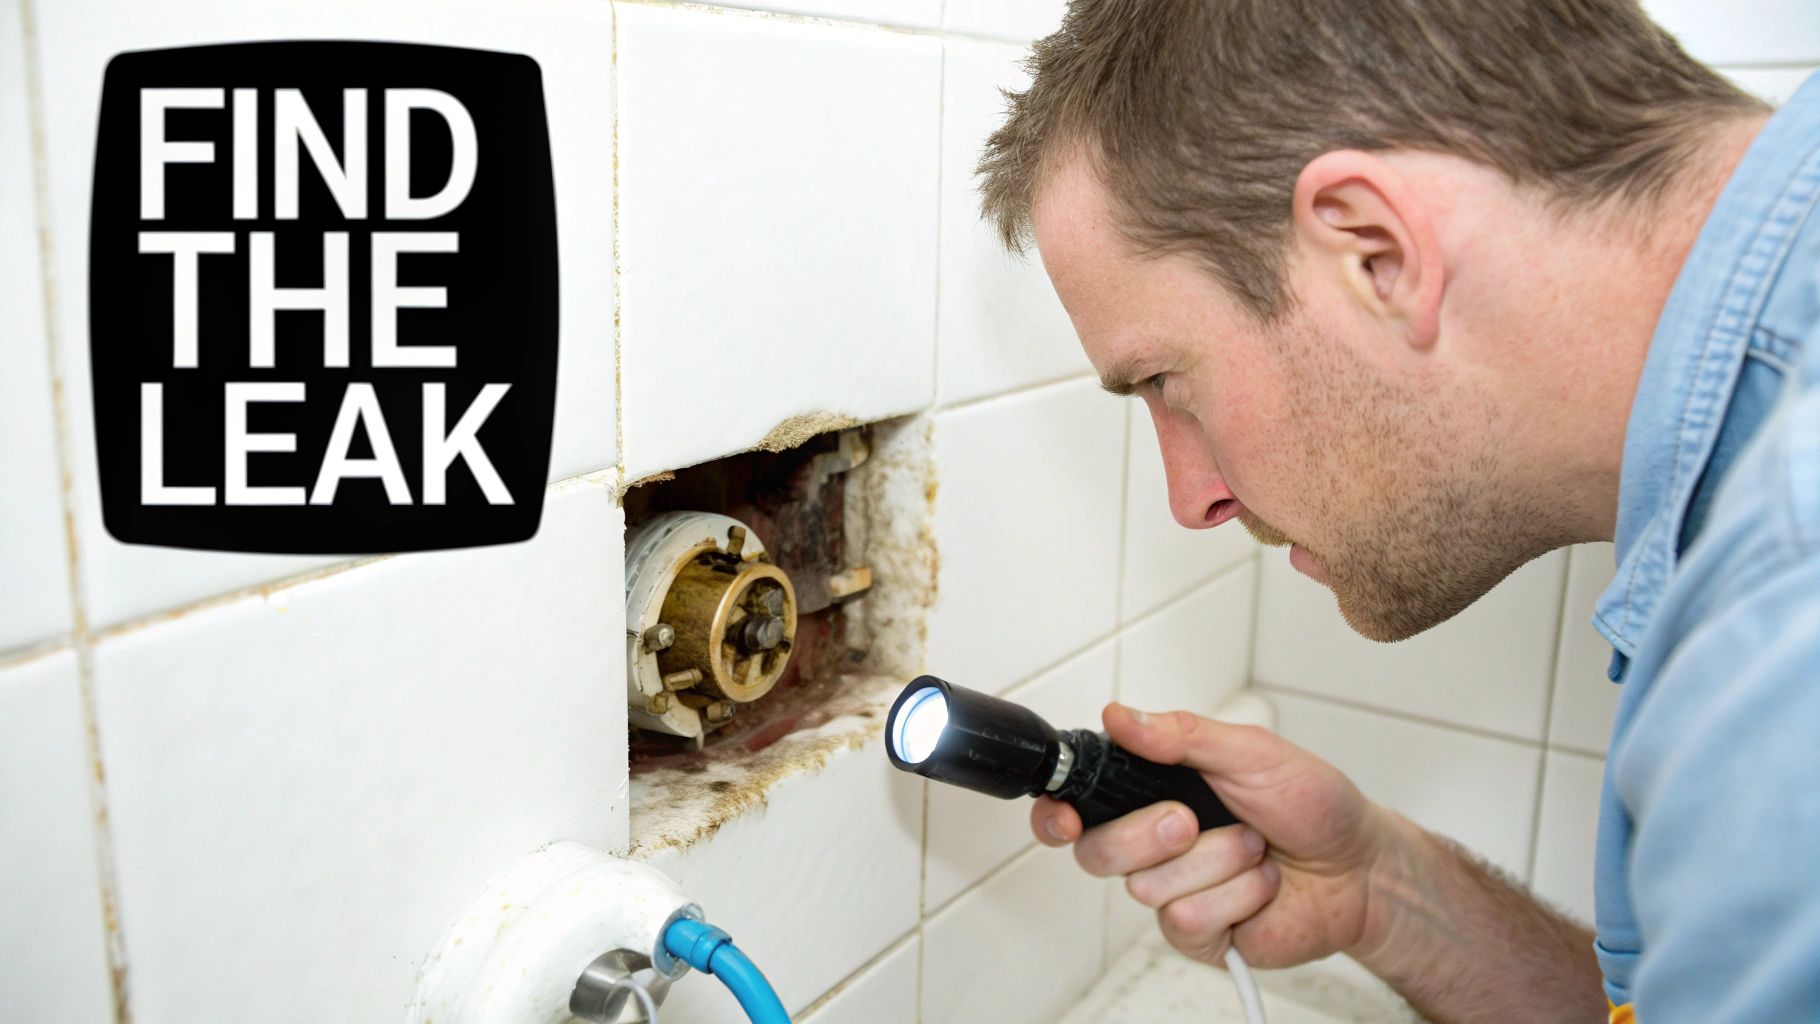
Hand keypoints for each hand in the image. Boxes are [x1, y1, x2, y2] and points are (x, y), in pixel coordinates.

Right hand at [1031, 704, 1397, 968]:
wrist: (1360, 865)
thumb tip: (1118, 716)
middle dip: (1147, 834)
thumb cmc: (1311, 804)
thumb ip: (1180, 734)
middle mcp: (1155, 843)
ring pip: (1148, 886)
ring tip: (1253, 847)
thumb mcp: (1249, 751)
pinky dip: (1235, 896)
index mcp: (1154, 791)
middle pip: (1098, 851)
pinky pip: (1186, 920)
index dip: (1058, 815)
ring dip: (1216, 861)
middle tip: (1192, 819)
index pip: (1078, 805)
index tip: (1067, 816)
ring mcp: (1175, 891)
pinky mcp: (1199, 934)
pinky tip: (1259, 884)